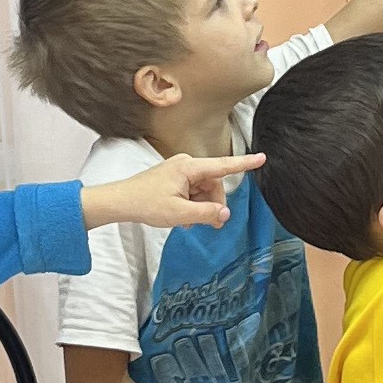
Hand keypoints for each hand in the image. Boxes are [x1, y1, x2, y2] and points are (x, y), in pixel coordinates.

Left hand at [85, 150, 258, 235]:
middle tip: (207, 224)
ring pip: (204, 191)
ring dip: (201, 208)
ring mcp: (180, 171)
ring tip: (187, 221)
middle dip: (212, 205)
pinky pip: (194, 192)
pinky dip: (192, 206)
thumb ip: (206, 214)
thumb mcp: (179, 214)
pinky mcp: (175, 179)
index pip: (223, 166)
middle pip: (214, 185)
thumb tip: (225, 214)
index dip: (244, 164)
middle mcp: (186, 165)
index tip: (262, 158)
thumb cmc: (146, 204)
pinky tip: (182, 217)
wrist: (121, 202)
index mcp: (188, 167)